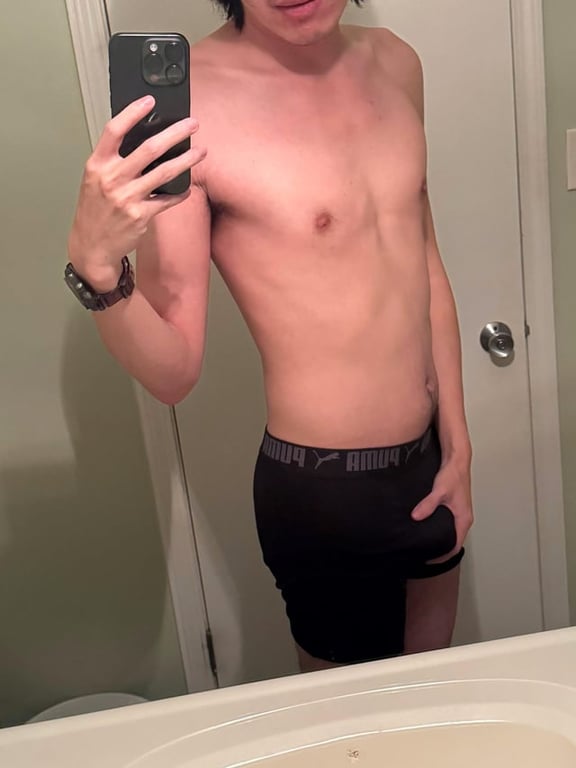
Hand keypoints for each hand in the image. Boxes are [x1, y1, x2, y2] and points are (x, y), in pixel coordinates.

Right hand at [68, 95, 206, 287]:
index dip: (132, 113)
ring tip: (201, 152)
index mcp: (97, 165)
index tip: (150, 100)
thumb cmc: (95, 210)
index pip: (114, 131)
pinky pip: (167, 200)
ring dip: (187, 160)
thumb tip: (144, 142)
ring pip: (164, 172)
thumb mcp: (95, 181)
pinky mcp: (141, 215)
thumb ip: (114, 162)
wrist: (92, 246)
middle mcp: (112, 178)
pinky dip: (180, 193)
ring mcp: (127, 197)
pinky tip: (188, 188)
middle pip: (149, 148)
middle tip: (193, 124)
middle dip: (175, 133)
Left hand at [411, 456, 472, 563]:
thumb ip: (428, 504)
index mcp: (463, 519)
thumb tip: (416, 517)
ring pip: (450, 530)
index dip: (444, 555)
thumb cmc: (453, 475)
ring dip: (440, 537)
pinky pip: (447, 522)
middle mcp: (463, 517)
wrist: (457, 460)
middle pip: (453, 540)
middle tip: (423, 553)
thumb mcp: (440, 491)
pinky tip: (426, 525)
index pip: (455, 545)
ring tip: (424, 542)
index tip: (430, 560)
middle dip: (440, 548)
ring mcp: (459, 512)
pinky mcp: (454, 505)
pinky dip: (439, 527)